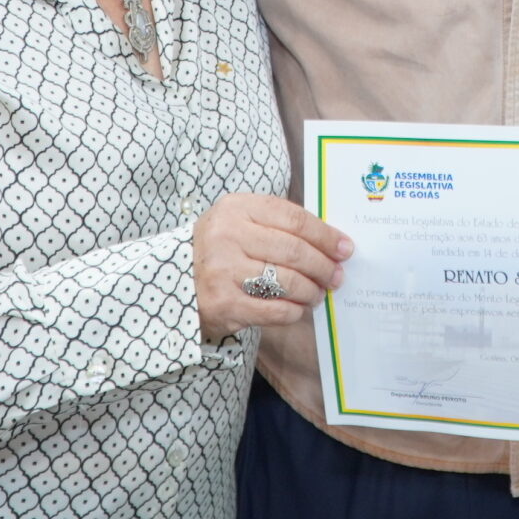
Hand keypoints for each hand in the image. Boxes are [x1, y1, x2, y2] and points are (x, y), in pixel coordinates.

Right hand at [191, 193, 351, 343]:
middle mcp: (227, 236)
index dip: (325, 235)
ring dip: (311, 290)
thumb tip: (331, 242)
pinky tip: (297, 308)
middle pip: (294, 251)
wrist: (174, 280)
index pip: (294, 218)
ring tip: (316, 293)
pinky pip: (274, 310)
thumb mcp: (241, 222)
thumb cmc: (220, 249)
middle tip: (335, 276)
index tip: (344, 248)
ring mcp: (223, 270)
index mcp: (236, 208)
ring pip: (287, 281)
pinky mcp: (223, 304)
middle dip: (323, 266)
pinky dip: (293, 310)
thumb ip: (279, 225)